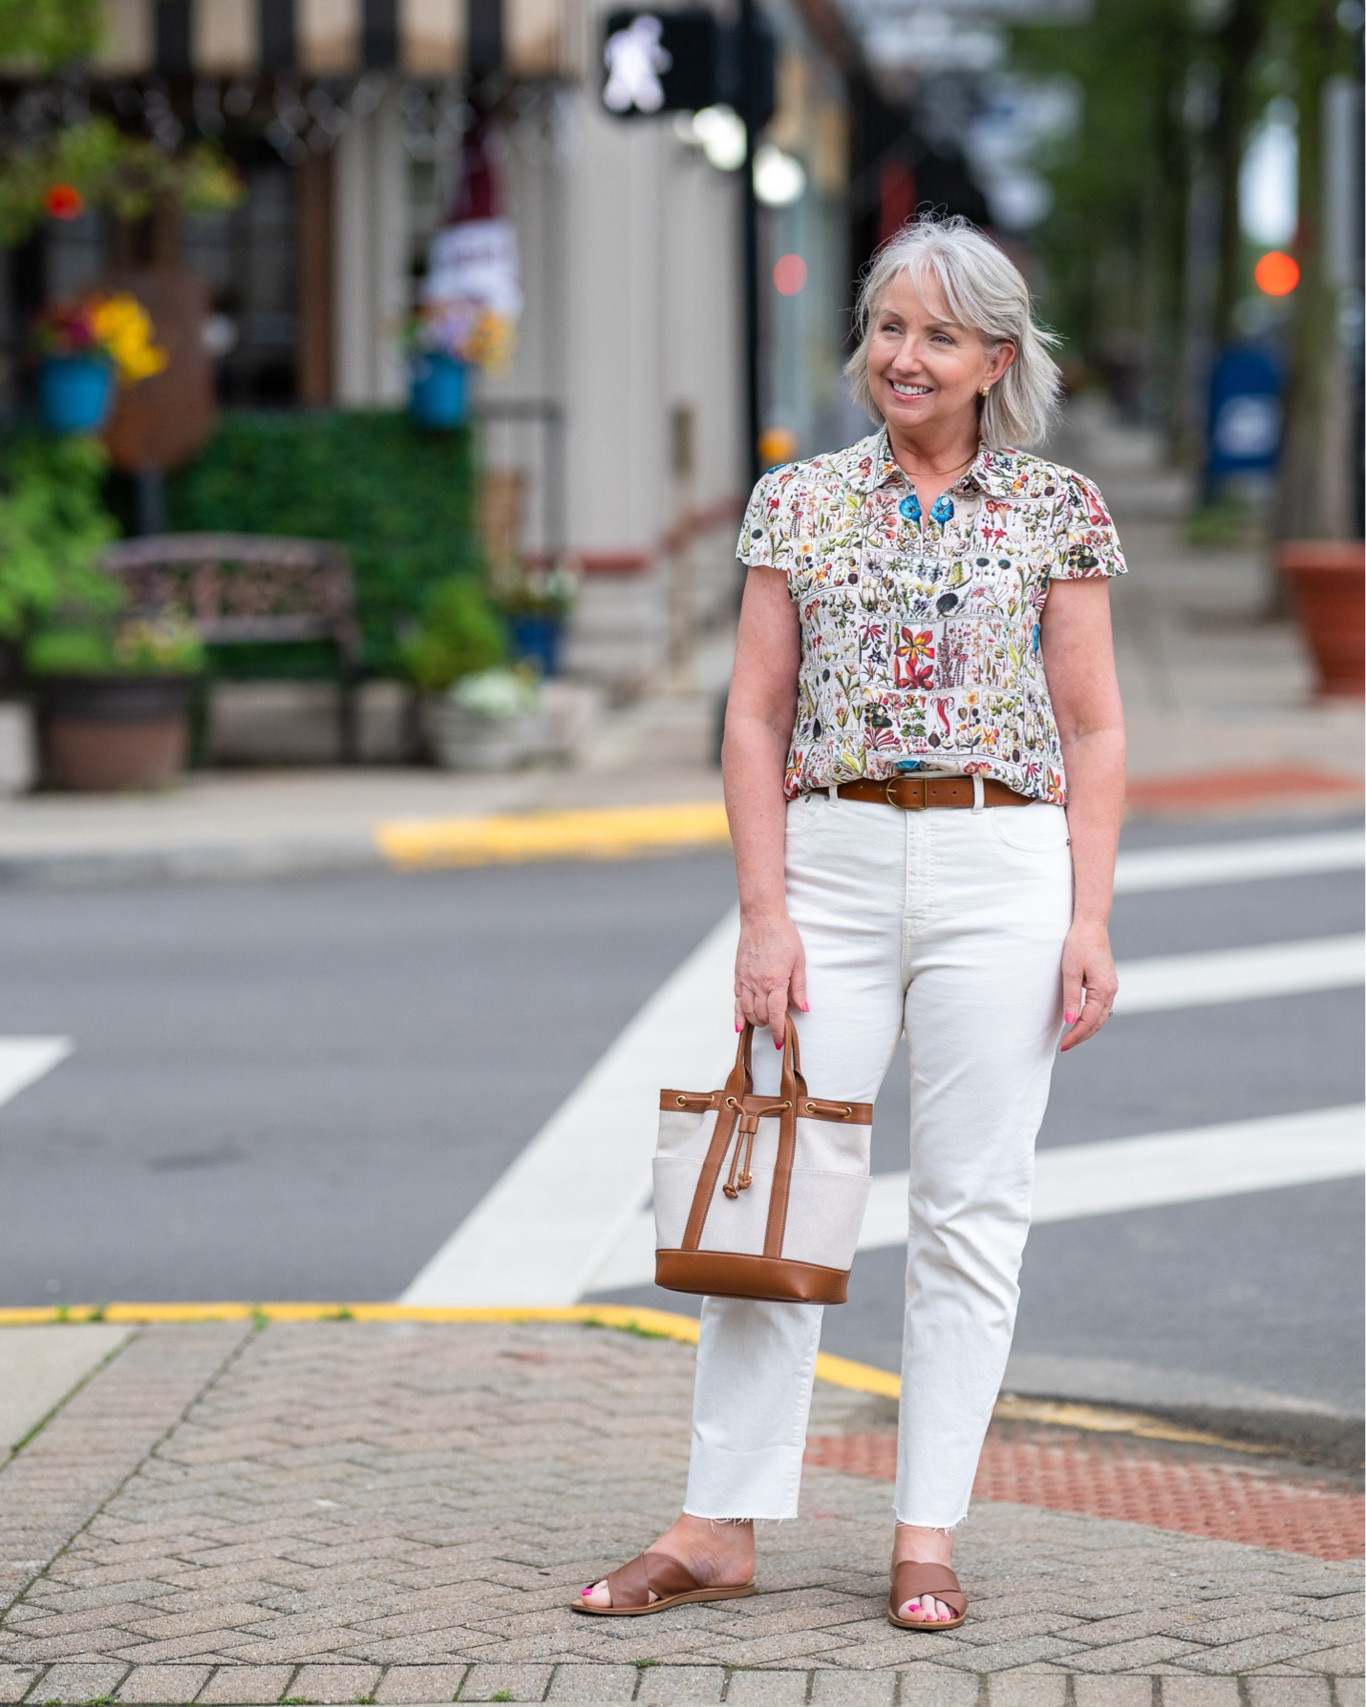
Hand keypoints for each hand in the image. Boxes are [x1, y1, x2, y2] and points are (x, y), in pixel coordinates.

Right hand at [734, 912, 806, 1046]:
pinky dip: (738, 1015)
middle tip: (779, 1026)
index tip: (780, 1041)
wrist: (761, 918)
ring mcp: (745, 980)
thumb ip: (799, 987)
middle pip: (761, 1016)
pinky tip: (740, 1025)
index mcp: (775, 981)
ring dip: (756, 1021)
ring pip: (747, 1011)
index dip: (778, 1031)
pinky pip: (736, 1001)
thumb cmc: (783, 936)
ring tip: (765, 1022)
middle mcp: (757, 984)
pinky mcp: (738, 975)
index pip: (776, 1014)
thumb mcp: (799, 961)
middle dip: (770, 1025)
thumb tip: (803, 1008)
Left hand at [1060, 919, 1116, 1050]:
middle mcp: (1111, 991)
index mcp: (1103, 990)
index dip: (1076, 1035)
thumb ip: (1071, 997)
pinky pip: (1102, 1008)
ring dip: (1088, 1029)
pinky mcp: (1108, 983)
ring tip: (1072, 1038)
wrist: (1091, 926)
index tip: (1063, 1045)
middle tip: (1065, 1046)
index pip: (1089, 1021)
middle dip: (1082, 1036)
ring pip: (1101, 1017)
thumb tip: (1070, 1021)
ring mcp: (1111, 987)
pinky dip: (1092, 1018)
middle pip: (1098, 1023)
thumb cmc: (1078, 945)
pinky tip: (1081, 1021)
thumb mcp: (1070, 971)